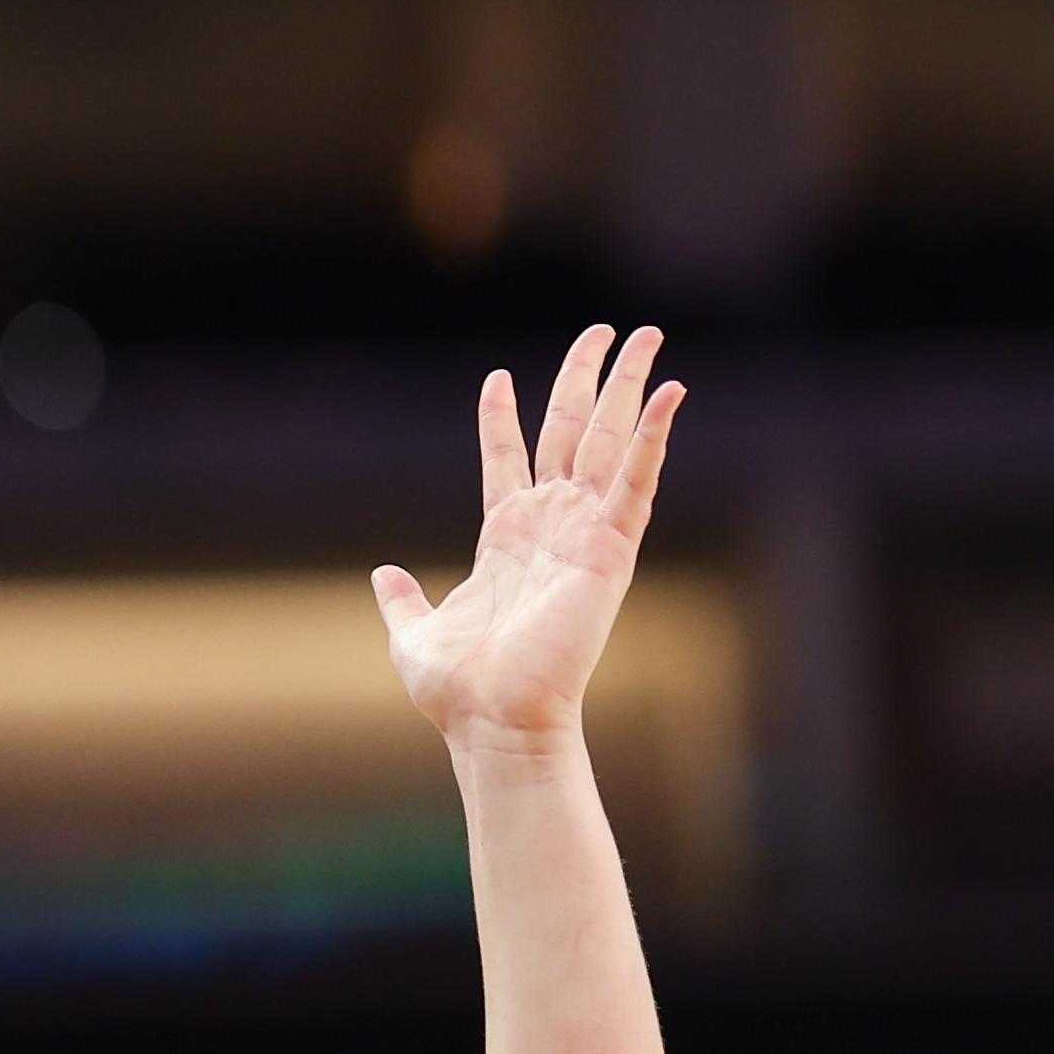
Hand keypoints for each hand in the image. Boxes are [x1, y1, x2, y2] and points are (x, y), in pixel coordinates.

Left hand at [378, 324, 684, 753]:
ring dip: (628, 387)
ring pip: (609, 442)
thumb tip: (385, 574)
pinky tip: (668, 393)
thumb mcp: (414, 633)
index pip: (507, 461)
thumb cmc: (459, 692)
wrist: (494, 721)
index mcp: (506, 538)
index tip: (496, 378)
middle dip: (588, 380)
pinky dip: (652, 438)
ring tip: (646, 335)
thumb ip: (402, 599)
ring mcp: (583, 534)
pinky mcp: (610, 551)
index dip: (501, 419)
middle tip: (607, 331)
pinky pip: (636, 483)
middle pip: (571, 434)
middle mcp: (551, 527)